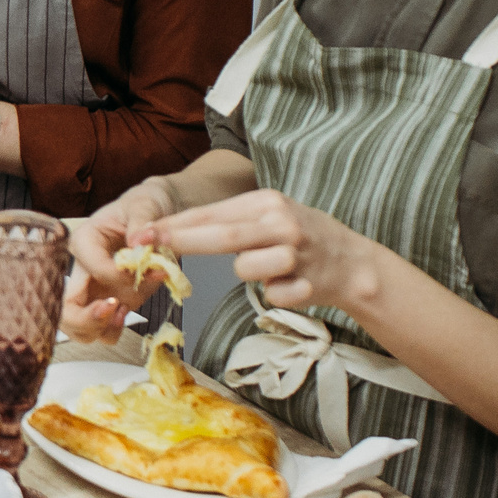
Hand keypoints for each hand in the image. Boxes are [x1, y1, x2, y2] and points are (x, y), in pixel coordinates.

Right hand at [63, 178, 179, 341]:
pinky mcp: (110, 302)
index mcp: (84, 242)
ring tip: (123, 313)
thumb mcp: (144, 205)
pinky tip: (127, 315)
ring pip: (80, 328)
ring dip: (101, 328)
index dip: (116, 276)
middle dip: (88, 318)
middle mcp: (81, 269)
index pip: (90, 267)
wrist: (155, 216)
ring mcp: (94, 290)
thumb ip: (141, 221)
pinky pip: (103, 330)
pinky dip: (114, 330)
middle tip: (116, 308)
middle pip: (66, 308)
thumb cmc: (142, 206)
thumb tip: (140, 241)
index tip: (141, 270)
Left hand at [159, 188, 384, 313]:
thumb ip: (227, 222)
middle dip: (183, 241)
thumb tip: (173, 230)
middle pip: (223, 236)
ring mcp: (298, 255)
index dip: (176, 224)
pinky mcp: (308, 286)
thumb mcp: (267, 216)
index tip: (145, 231)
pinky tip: (293, 283)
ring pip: (245, 269)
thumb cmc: (300, 236)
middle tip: (149, 246)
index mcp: (268, 202)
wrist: (353, 262)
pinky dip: (275, 293)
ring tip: (272, 267)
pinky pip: (270, 296)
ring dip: (250, 272)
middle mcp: (282, 223)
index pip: (213, 213)